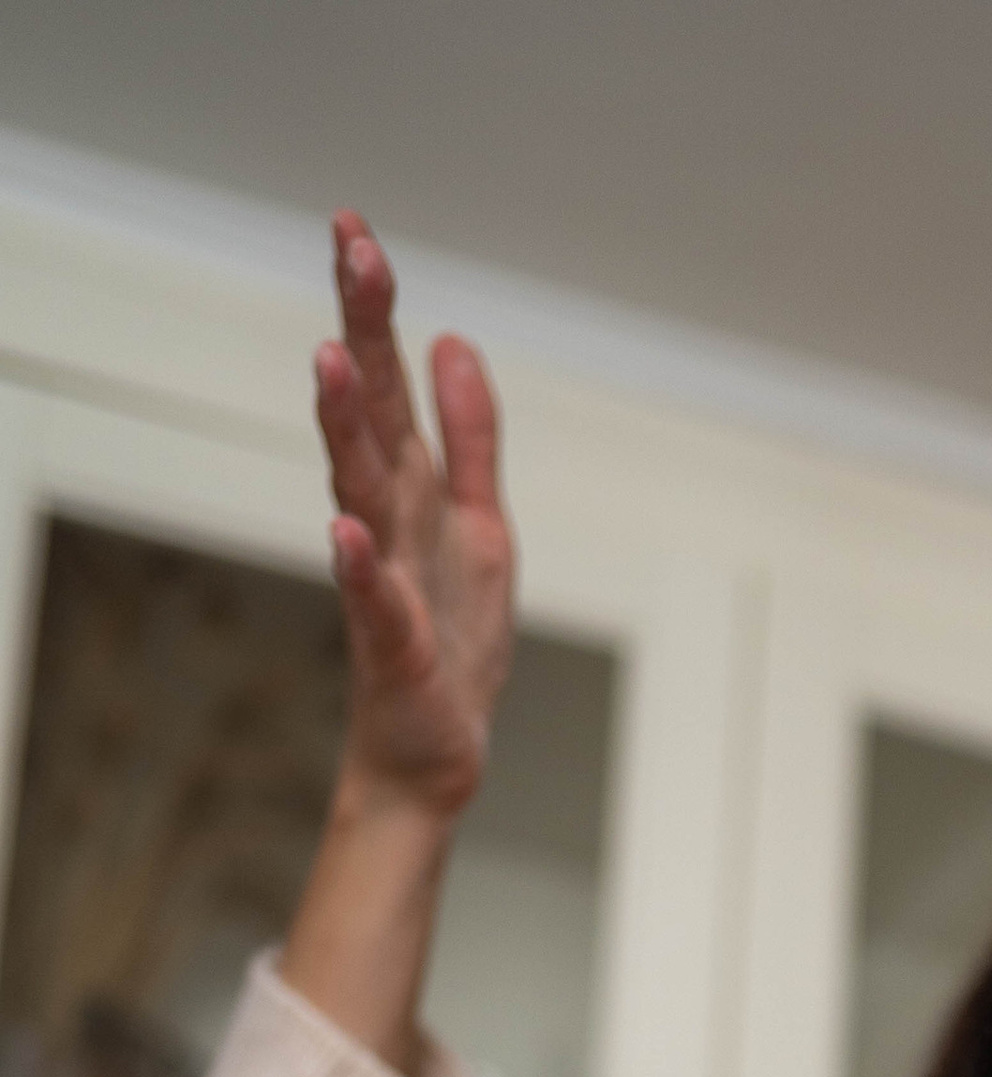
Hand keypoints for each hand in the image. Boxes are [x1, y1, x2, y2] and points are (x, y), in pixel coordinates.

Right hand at [315, 212, 514, 821]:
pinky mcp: (393, 648)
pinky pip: (371, 600)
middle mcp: (386, 521)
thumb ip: (471, 438)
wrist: (431, 755)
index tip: (354, 227)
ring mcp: (382, 581)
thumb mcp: (481, 525)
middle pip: (370, 412)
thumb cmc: (450, 640)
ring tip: (331, 363)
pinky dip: (357, 566)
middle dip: (362, 329)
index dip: (374, 306)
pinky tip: (344, 530)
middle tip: (350, 247)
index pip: (387, 381)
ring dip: (345, 428)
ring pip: (361, 491)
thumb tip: (456, 340)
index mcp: (411, 489)